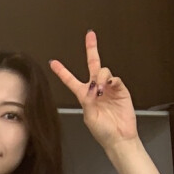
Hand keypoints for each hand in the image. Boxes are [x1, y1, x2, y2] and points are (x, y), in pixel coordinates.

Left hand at [49, 31, 136, 150]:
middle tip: (90, 35)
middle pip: (93, 65)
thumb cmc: (102, 132)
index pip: (71, 81)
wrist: (119, 138)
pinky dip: (110, 80)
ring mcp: (109, 88)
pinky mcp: (121, 90)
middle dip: (91, 49)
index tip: (53, 62)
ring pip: (103, 71)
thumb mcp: (88, 117)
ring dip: (100, 78)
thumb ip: (87, 102)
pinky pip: (115, 78)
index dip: (62, 71)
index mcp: (84, 96)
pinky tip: (108, 88)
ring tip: (100, 91)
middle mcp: (96, 89)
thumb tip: (91, 88)